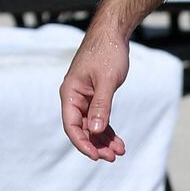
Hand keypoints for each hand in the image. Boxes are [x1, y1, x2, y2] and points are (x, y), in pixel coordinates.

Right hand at [60, 27, 129, 161]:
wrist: (113, 33)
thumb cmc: (107, 53)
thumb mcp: (107, 81)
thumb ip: (101, 106)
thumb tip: (96, 131)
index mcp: (70, 94)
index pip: (72, 126)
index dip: (82, 143)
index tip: (96, 156)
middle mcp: (74, 98)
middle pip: (82, 129)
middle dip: (96, 144)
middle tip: (113, 157)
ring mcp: (85, 98)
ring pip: (92, 126)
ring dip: (104, 140)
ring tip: (119, 152)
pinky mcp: (96, 96)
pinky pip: (100, 118)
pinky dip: (108, 130)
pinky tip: (119, 141)